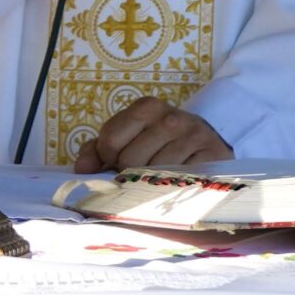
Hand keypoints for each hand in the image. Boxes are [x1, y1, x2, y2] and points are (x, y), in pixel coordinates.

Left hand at [72, 97, 232, 171]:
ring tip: (158, 177)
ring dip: (151, 183)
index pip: (109, 141)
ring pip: (153, 174)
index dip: (108, 158)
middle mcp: (171, 118)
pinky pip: (178, 182)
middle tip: (141, 171)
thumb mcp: (128, 138)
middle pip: (130, 160)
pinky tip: (175, 181)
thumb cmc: (159, 142)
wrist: (206, 143)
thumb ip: (97, 150)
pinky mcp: (212, 157)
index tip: (117, 160)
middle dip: (129, 172)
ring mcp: (193, 137)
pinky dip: (172, 187)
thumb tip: (81, 169)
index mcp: (146, 107)